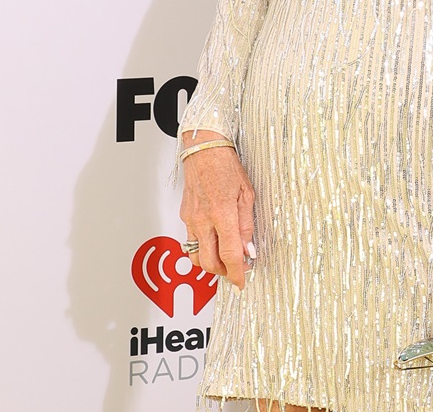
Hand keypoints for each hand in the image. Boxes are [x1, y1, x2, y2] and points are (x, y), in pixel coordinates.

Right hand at [178, 131, 254, 289]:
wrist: (204, 151)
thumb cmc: (227, 167)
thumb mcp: (247, 195)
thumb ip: (246, 226)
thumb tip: (248, 250)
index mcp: (222, 214)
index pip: (229, 255)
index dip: (236, 273)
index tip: (242, 282)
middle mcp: (203, 220)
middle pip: (209, 263)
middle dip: (224, 272)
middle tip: (237, 270)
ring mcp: (190, 219)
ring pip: (196, 256)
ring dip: (211, 264)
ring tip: (225, 258)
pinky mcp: (184, 217)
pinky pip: (191, 242)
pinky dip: (203, 248)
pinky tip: (214, 242)